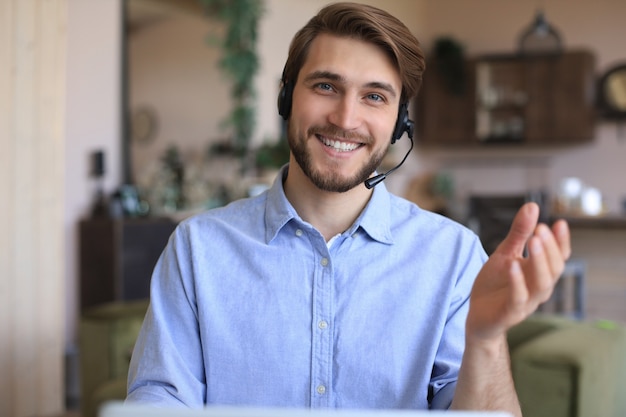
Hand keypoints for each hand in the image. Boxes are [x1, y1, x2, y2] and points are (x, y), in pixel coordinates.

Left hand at [466, 202, 570, 342]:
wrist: (477, 317)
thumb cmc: (494, 285)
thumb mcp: (504, 254)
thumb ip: (518, 233)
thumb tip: (533, 206)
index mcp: (537, 273)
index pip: (558, 258)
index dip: (561, 242)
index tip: (559, 223)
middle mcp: (537, 288)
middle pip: (553, 269)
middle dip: (550, 249)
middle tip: (541, 229)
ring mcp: (526, 302)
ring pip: (541, 284)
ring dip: (539, 262)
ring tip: (534, 241)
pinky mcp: (510, 313)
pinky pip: (519, 299)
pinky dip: (518, 282)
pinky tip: (513, 265)